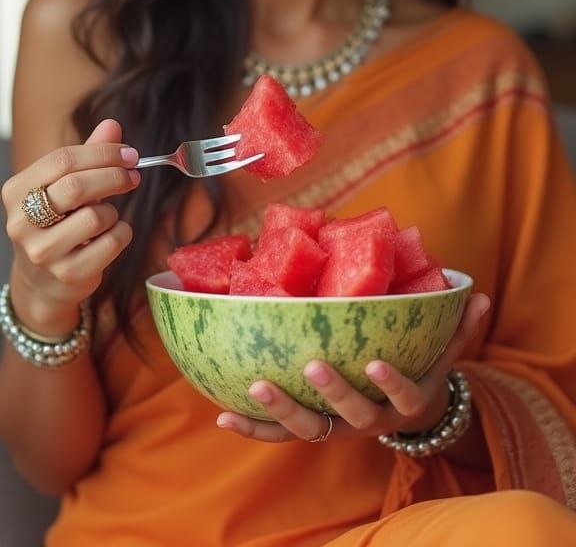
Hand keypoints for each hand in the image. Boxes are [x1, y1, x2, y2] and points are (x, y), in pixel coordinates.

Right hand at [1, 119, 139, 334]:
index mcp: (16, 191)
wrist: (43, 281)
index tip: (129, 154)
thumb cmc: (57, 223)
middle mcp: (22, 222)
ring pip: (96, 216)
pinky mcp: (67, 274)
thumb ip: (88, 155)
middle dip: (114, 176)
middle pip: (76, 185)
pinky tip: (113, 234)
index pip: (62, 160)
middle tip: (133, 175)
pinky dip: (122, 233)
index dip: (102, 153)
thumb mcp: (65, 186)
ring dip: (114, 211)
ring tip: (108, 215)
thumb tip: (111, 125)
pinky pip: (111, 243)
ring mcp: (42, 252)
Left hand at [216, 292, 489, 442]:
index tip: (377, 362)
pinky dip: (251, 426)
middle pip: (350, 416)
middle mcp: (367, 421)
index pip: (403, 398)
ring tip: (257, 387)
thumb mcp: (443, 354)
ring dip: (281, 412)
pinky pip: (277, 434)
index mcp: (401, 401)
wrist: (403, 416)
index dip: (391, 384)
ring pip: (308, 429)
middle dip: (332, 393)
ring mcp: (335, 429)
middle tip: (313, 366)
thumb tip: (479, 294)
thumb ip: (459, 327)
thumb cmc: (420, 370)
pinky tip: (223, 412)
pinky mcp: (308, 429)